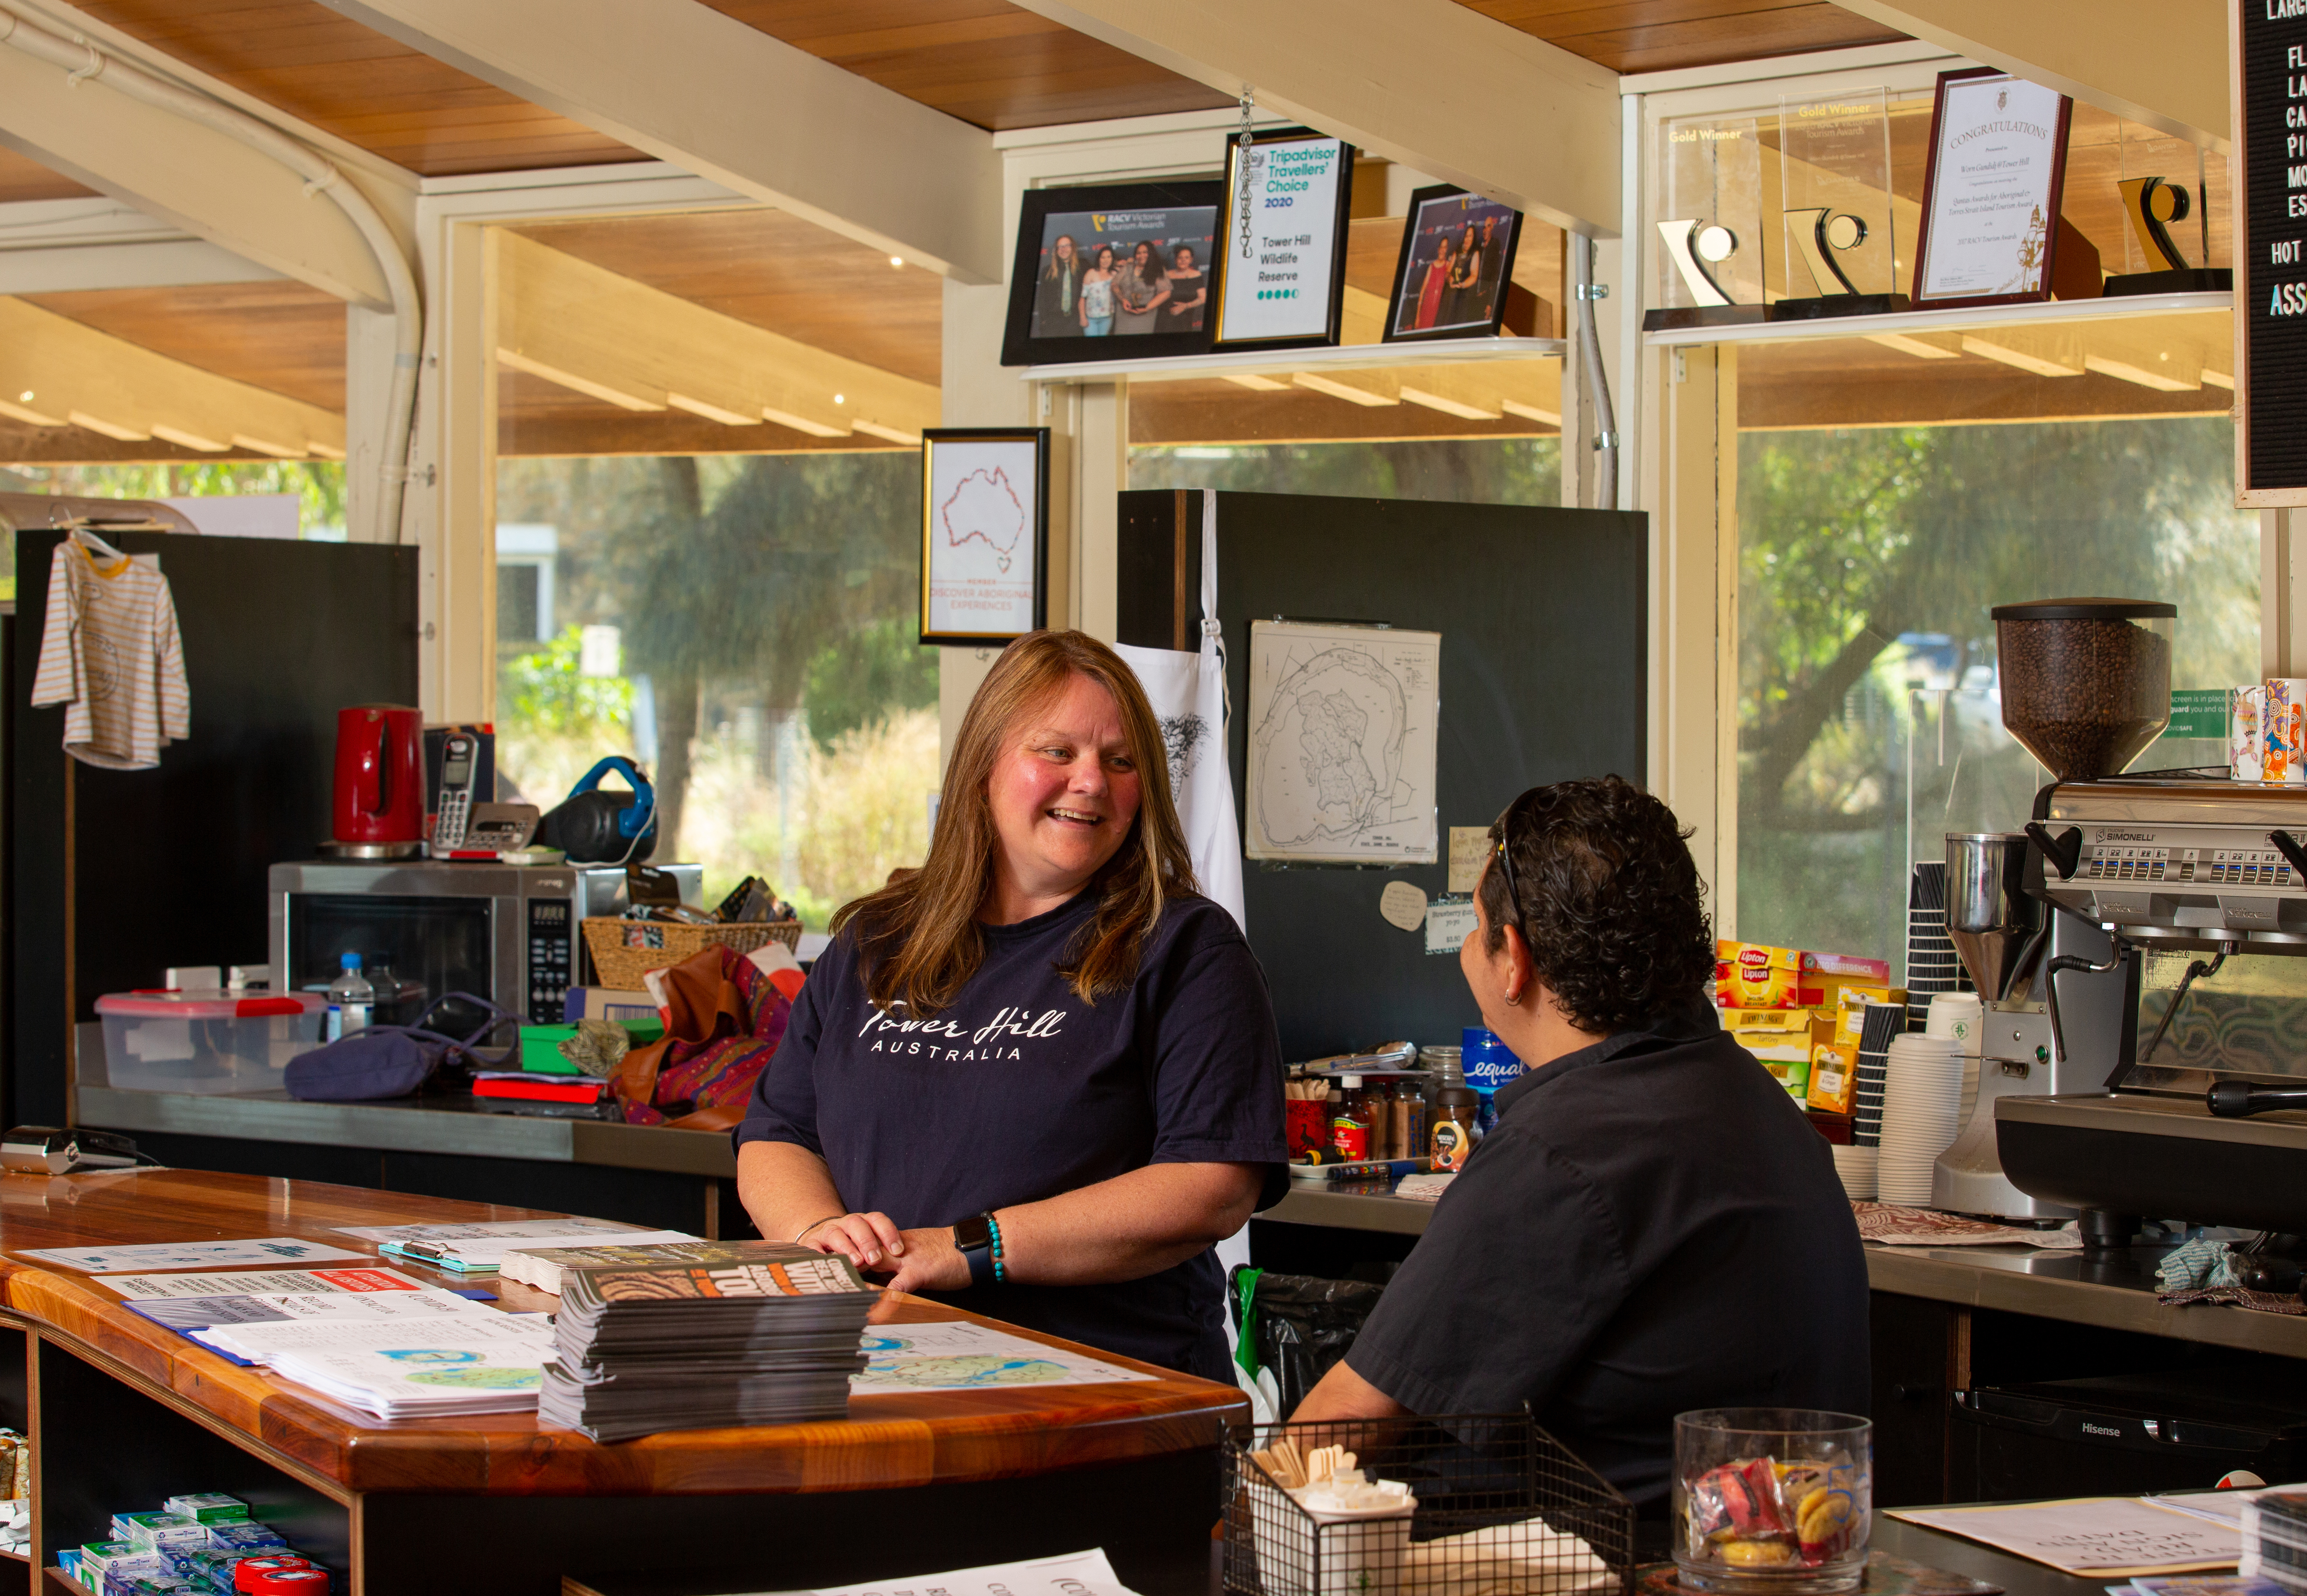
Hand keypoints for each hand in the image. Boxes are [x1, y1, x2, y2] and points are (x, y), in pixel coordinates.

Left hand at [799, 1214, 968, 1292]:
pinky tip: (871, 1313)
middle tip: (812, 1284)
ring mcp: (905, 1259)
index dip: (839, 1259)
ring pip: (871, 1266)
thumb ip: (896, 1265)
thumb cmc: (949, 1255)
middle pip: (857, 1255)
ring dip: (852, 1281)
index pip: (860, 1249)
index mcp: (892, 1245)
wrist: (976, 1246)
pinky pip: (897, 1287)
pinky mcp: (919, 1272)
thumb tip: (880, 1283)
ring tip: (831, 1296)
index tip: (818, 1271)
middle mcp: (894, 1249)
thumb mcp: (918, 1256)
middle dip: (836, 1268)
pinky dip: (883, 1300)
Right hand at [802, 1211, 902, 1270]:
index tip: (898, 1251)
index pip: (877, 1220)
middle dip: (867, 1241)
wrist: (822, 1241)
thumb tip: (901, 1276)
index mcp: (863, 1222)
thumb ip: (880, 1255)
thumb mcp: (867, 1248)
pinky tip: (827, 1263)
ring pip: (836, 1234)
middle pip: (857, 1224)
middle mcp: (846, 1223)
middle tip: (875, 1259)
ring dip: (847, 1247)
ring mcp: (827, 1231)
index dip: (889, 1233)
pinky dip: (819, 1254)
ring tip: (857, 1263)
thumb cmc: (852, 1248)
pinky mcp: (811, 1243)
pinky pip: (813, 1246)